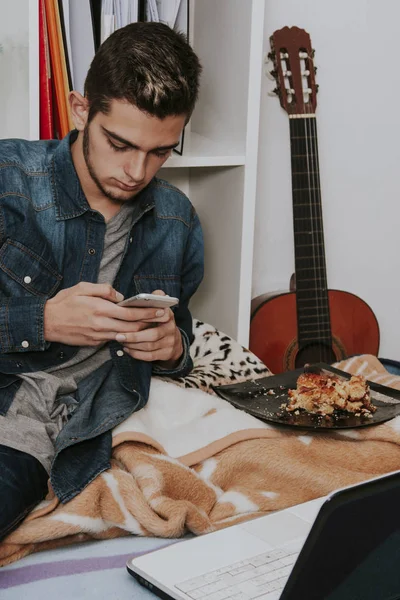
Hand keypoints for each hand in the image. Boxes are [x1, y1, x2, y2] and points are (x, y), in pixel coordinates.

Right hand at [43, 282, 169, 345]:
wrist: (46, 323)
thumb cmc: (64, 302)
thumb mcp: (82, 287)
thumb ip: (104, 289)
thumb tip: (120, 296)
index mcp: (100, 309)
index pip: (130, 312)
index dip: (147, 312)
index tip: (160, 310)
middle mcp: (101, 324)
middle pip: (132, 327)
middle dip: (149, 323)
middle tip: (163, 318)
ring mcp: (98, 336)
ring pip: (125, 335)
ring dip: (139, 331)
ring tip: (152, 325)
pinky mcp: (94, 343)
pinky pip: (114, 339)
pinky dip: (125, 335)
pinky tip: (133, 331)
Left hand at [117, 290, 182, 365]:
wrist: (173, 342)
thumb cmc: (159, 323)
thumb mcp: (160, 310)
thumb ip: (156, 299)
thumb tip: (157, 293)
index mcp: (168, 315)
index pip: (160, 315)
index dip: (146, 317)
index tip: (130, 317)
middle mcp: (171, 329)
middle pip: (153, 334)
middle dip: (134, 336)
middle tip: (118, 335)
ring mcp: (169, 343)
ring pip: (149, 346)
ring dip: (133, 345)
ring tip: (120, 341)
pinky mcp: (166, 354)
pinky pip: (149, 356)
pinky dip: (137, 353)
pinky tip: (127, 349)